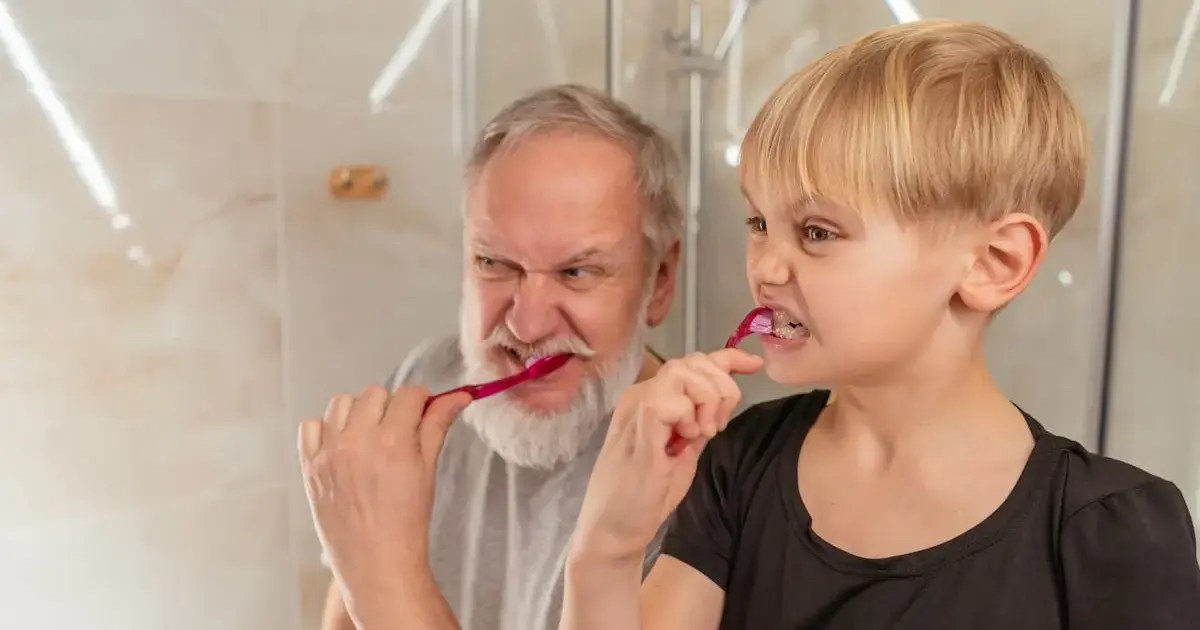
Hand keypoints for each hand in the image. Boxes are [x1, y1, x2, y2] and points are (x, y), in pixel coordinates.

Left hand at [297, 385, 470, 604]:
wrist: (376, 562)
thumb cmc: (407, 521)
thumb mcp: (428, 470)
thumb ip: (437, 427)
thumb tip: (458, 397)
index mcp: (392, 441)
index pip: (408, 394)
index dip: (420, 401)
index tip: (422, 412)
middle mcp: (357, 441)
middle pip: (374, 393)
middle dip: (390, 406)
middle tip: (396, 432)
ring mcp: (329, 453)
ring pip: (340, 403)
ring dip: (357, 412)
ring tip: (368, 438)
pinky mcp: (309, 466)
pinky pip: (310, 426)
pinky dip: (325, 429)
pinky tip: (341, 447)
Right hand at [571, 349, 763, 561]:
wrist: (613, 528)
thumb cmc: (645, 494)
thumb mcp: (684, 450)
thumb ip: (700, 421)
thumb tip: (724, 398)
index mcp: (652, 398)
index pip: (695, 362)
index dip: (729, 359)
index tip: (755, 365)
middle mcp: (642, 394)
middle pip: (694, 362)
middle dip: (722, 389)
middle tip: (716, 428)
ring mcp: (637, 406)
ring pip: (685, 373)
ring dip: (706, 402)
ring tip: (700, 436)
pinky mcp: (638, 424)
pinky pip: (674, 400)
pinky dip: (688, 418)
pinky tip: (684, 442)